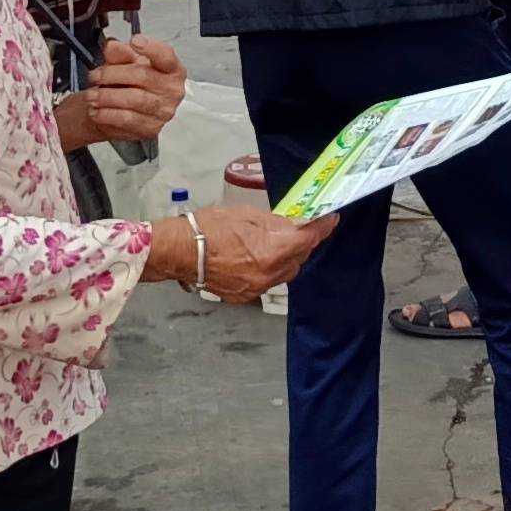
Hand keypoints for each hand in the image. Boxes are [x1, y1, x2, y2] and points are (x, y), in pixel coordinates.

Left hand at [63, 31, 187, 150]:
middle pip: (143, 76)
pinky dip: (107, 114)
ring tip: (92, 95)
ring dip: (107, 97)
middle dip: (113, 75)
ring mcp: (163, 111)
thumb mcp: (124, 62)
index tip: (135, 41)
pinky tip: (97, 110)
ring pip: (134, 99)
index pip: (166, 56)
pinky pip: (127, 119)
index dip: (151, 48)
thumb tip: (113, 47)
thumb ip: (120, 53)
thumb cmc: (128, 83)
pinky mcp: (150, 128)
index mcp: (172, 69)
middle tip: (95, 76)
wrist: (120, 110)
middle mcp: (172, 90)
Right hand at [150, 205, 329, 304]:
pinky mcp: (245, 295)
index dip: (322, 228)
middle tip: (300, 228)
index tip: (329, 220)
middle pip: (300, 258)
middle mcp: (267, 274)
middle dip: (303, 242)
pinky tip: (260, 257)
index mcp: (271, 251)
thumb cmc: (207, 229)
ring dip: (288, 257)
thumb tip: (296, 224)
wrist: (180, 251)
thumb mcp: (248, 215)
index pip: (308, 239)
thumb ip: (277, 223)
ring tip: (277, 242)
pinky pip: (268, 282)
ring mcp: (256, 288)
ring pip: (286, 272)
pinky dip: (270, 269)